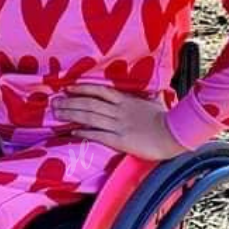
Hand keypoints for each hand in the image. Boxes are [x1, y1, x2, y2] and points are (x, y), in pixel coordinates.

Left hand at [50, 84, 187, 160]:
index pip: (99, 91)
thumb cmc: (168, 119)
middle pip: (89, 104)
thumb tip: (154, 93)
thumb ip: (150, 97)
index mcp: (126, 100)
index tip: (68, 88)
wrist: (174, 133)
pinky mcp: (120, 139)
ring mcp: (118, 124)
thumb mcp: (157, 102)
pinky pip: (98, 134)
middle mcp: (119, 110)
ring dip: (72, 114)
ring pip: (90, 117)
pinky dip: (84, 132)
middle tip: (54, 102)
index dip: (82, 89)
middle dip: (70, 102)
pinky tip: (73, 132)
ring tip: (57, 114)